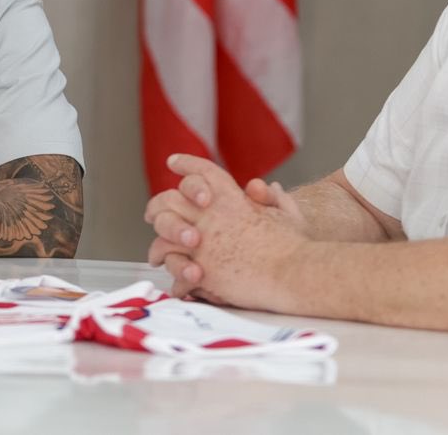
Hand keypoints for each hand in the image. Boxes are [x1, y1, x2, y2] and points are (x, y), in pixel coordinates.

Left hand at [148, 154, 309, 310]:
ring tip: (155, 257)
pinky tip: (177, 285)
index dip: (186, 164)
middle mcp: (211, 214)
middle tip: (151, 214)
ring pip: (165, 235)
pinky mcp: (203, 269)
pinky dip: (175, 278)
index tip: (173, 162)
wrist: (294, 272)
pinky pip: (176, 269)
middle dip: (157, 205)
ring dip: (158, 247)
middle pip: (170, 200)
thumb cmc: (296, 245)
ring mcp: (204, 241)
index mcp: (232, 198)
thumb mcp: (289, 215)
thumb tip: (267, 187)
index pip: (202, 172)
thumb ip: (275, 199)